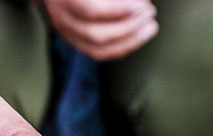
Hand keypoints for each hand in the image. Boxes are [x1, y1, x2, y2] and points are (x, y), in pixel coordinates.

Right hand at [43, 0, 158, 60]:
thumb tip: (138, 1)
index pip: (92, 10)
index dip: (121, 9)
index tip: (142, 4)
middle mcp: (62, 18)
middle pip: (95, 34)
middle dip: (128, 27)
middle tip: (149, 13)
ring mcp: (66, 32)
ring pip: (96, 49)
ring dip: (128, 41)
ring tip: (149, 27)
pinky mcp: (73, 39)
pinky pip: (97, 53)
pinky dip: (120, 48)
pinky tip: (137, 38)